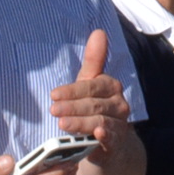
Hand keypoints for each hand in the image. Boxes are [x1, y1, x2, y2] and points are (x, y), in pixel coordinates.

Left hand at [48, 30, 132, 163]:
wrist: (108, 141)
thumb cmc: (94, 107)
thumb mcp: (90, 84)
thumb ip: (94, 59)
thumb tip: (99, 31)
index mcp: (111, 86)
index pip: (92, 86)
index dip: (73, 90)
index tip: (53, 95)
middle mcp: (119, 104)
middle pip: (94, 104)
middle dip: (72, 107)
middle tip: (53, 110)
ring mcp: (119, 124)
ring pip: (100, 121)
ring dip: (81, 122)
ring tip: (62, 124)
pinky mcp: (117, 143)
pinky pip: (111, 138)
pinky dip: (104, 136)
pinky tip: (96, 135)